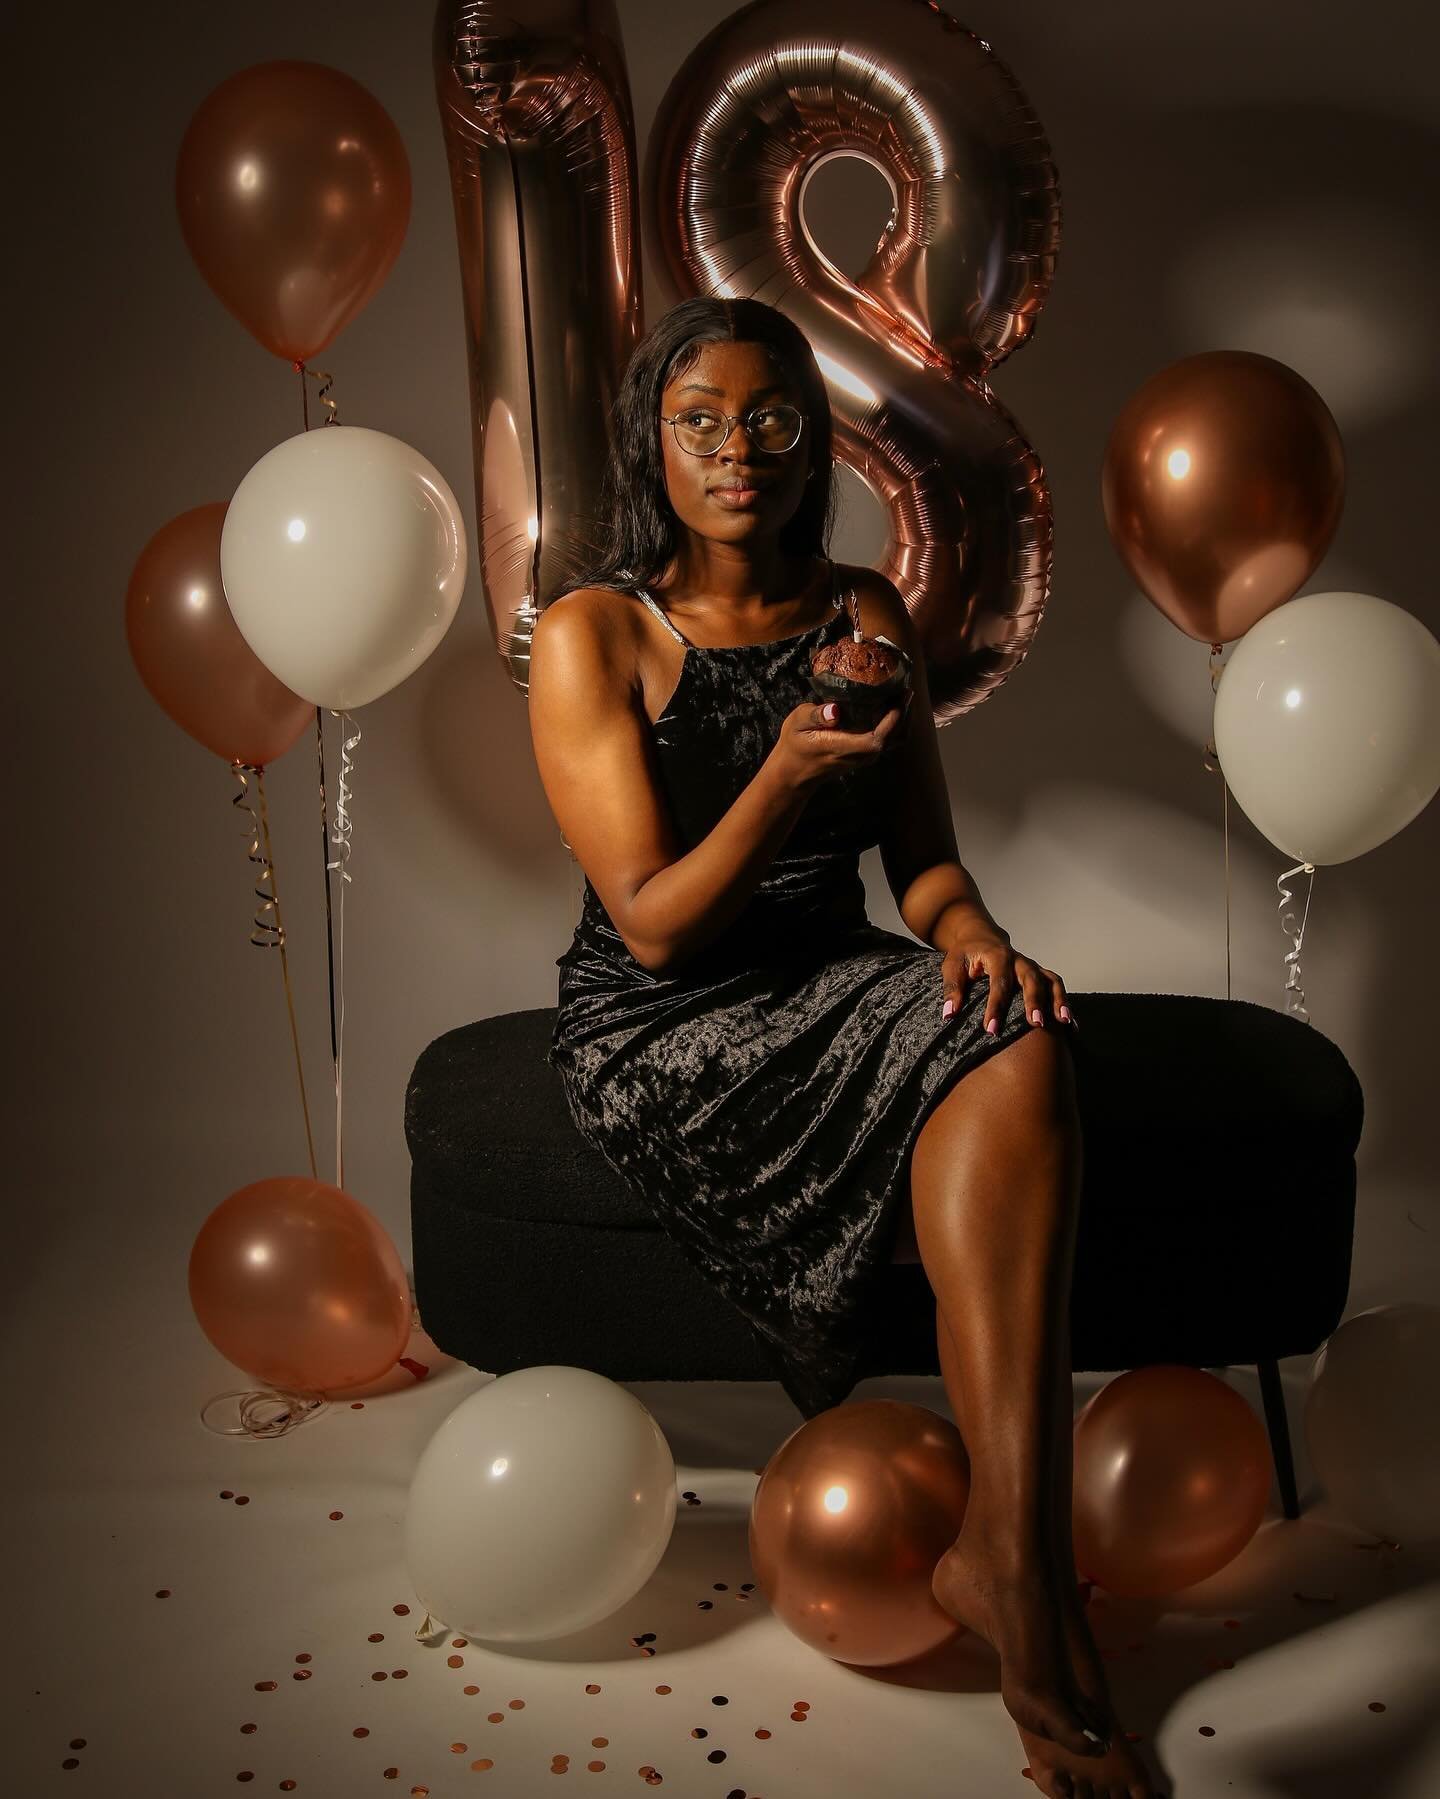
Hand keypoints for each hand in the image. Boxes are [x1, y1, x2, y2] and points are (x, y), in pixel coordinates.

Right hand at [772, 699, 902, 792]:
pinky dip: (896, 725)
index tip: (899, 696)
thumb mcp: (797, 724)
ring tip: (903, 696)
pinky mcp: (866, 755)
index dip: (893, 718)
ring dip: (903, 720)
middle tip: (906, 689)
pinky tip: (892, 708)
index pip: (878, 737)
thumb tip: (834, 710)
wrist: (794, 772)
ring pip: (895, 740)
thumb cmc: (795, 744)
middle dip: (904, 714)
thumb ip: (815, 715)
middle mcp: (861, 755)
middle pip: (894, 738)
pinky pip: (889, 741)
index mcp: (845, 747)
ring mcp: (865, 757)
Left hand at [940, 923, 1076, 1035]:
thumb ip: (952, 988)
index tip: (991, 1029)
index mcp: (997, 955)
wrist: (980, 935)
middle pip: (1031, 979)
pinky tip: (1071, 1026)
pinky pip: (1056, 986)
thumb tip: (949, 1014)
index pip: (998, 982)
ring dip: (1058, 1000)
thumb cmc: (965, 953)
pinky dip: (1064, 1003)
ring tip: (1064, 1022)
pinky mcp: (1039, 973)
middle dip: (1034, 1001)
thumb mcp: (952, 966)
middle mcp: (1018, 959)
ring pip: (1050, 980)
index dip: (996, 1006)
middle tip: (1035, 1024)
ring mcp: (1031, 966)